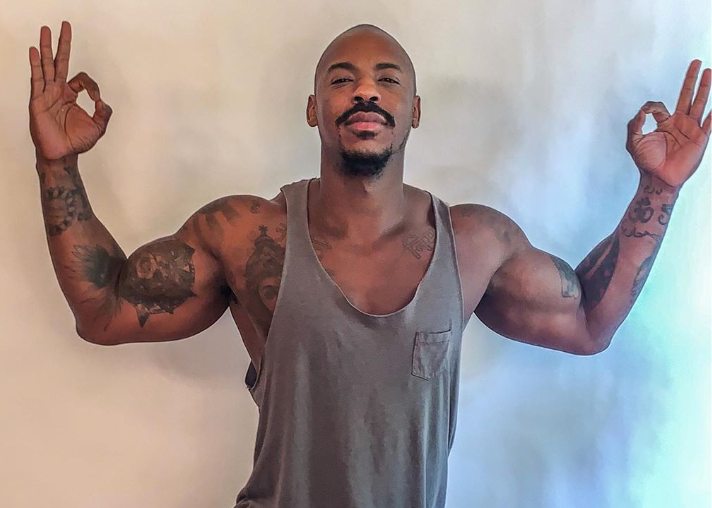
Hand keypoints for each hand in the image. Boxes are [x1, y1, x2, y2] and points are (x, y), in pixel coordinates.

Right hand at [29, 21, 112, 161]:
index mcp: (71, 95)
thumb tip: (103, 101)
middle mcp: (58, 91)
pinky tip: (35, 51)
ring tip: (45, 30)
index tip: (96, 97)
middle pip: (60, 62)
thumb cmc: (76, 141)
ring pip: (47, 65)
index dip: (91, 85)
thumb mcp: (98, 127)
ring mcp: (47, 94)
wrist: (62, 154)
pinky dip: (36, 64)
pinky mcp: (38, 100)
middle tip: (65, 25)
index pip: (81, 78)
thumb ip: (104, 113)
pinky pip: (36, 79)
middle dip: (63, 44)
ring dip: (46, 47)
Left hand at [626, 59, 710, 188]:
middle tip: (696, 62)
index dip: (652, 107)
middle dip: (692, 80)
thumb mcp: (634, 141)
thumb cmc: (646, 162)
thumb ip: (634, 124)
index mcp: (665, 123)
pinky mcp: (699, 139)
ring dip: (704, 88)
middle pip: (688, 96)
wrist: (657, 178)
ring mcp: (691, 129)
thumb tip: (642, 110)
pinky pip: (708, 124)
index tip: (647, 112)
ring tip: (709, 71)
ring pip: (700, 103)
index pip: (661, 106)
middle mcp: (680, 123)